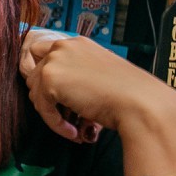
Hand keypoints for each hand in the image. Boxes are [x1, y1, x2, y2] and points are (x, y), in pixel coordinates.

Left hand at [19, 31, 175, 142]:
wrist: (141, 102)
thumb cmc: (127, 93)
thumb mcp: (97, 74)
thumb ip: (74, 75)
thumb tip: (53, 93)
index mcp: (76, 43)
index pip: (42, 54)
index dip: (44, 77)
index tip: (55, 98)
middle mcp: (63, 47)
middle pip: (34, 75)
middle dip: (47, 98)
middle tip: (67, 115)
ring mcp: (54, 61)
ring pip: (35, 92)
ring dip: (51, 112)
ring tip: (73, 125)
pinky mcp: (50, 80)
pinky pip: (42, 108)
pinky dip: (55, 124)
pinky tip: (74, 132)